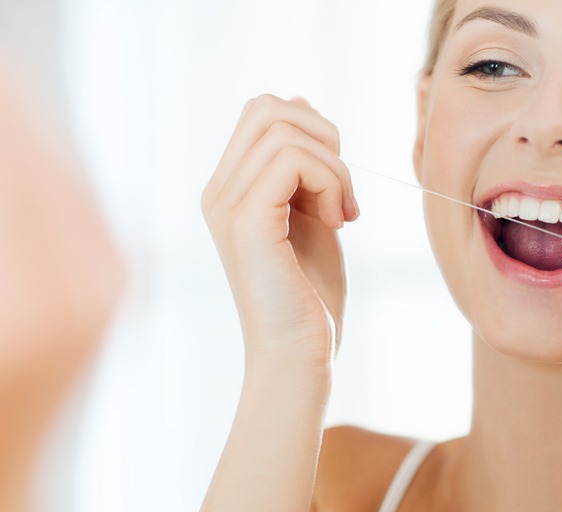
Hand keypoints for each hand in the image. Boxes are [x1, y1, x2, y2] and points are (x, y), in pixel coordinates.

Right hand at [201, 95, 358, 370]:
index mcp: (230, 189)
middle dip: (323, 137)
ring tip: (342, 214)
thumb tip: (302, 103)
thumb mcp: (313, 215)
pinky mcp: (247, 222)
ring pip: (284, 129)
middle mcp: (219, 192)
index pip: (262, 112)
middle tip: (342, 192)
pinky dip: (330, 182)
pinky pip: (292, 160)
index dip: (312, 132)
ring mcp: (227, 205)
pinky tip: (338, 222)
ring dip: (334, 167)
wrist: (299, 358)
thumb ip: (306, 166)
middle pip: (267, 107)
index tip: (335, 185)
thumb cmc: (309, 298)